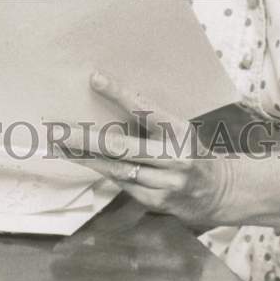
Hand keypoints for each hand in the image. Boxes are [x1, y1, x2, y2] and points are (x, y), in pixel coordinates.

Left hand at [57, 70, 239, 226]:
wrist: (222, 191)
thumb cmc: (192, 151)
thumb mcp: (179, 129)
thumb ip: (150, 122)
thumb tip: (110, 106)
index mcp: (179, 131)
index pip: (145, 109)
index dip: (119, 94)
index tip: (95, 78)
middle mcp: (174, 157)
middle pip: (121, 146)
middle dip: (85, 138)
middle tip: (57, 129)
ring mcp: (166, 183)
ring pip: (116, 168)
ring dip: (85, 157)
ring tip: (60, 145)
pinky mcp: (158, 202)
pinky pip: (123, 184)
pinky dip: (102, 171)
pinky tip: (82, 161)